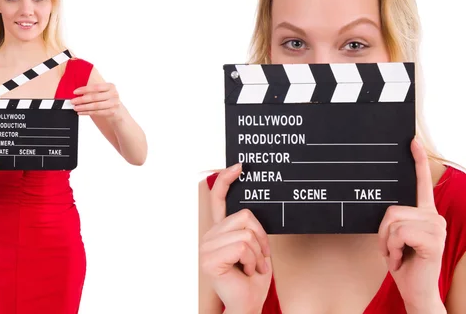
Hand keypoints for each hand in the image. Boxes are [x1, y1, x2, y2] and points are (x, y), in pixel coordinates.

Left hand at [72, 83, 122, 120]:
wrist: (117, 108)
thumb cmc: (106, 98)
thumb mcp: (103, 91)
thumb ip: (93, 90)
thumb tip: (77, 92)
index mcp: (110, 86)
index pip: (96, 87)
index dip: (84, 89)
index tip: (75, 92)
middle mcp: (114, 94)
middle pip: (95, 97)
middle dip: (82, 99)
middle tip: (73, 101)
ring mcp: (114, 103)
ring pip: (95, 106)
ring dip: (83, 107)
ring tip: (76, 107)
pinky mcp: (112, 112)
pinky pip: (97, 112)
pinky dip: (87, 112)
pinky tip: (81, 112)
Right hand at [200, 163, 272, 313]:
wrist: (247, 304)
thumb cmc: (252, 279)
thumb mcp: (255, 248)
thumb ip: (250, 229)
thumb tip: (250, 212)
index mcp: (219, 231)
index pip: (218, 199)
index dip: (226, 181)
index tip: (237, 166)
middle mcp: (209, 236)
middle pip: (244, 216)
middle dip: (260, 238)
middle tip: (259, 258)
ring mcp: (206, 246)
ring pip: (246, 233)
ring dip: (257, 254)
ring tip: (251, 268)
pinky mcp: (209, 258)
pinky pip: (242, 247)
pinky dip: (252, 261)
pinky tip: (245, 272)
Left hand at [378, 138, 446, 311]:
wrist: (415, 289)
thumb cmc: (404, 262)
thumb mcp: (394, 236)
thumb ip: (394, 219)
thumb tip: (387, 209)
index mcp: (424, 213)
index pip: (421, 183)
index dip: (417, 160)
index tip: (411, 141)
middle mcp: (433, 216)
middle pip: (391, 209)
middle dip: (383, 232)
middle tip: (393, 249)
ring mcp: (436, 227)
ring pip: (392, 221)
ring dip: (387, 242)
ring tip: (398, 254)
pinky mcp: (433, 239)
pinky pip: (398, 233)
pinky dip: (392, 248)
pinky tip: (402, 259)